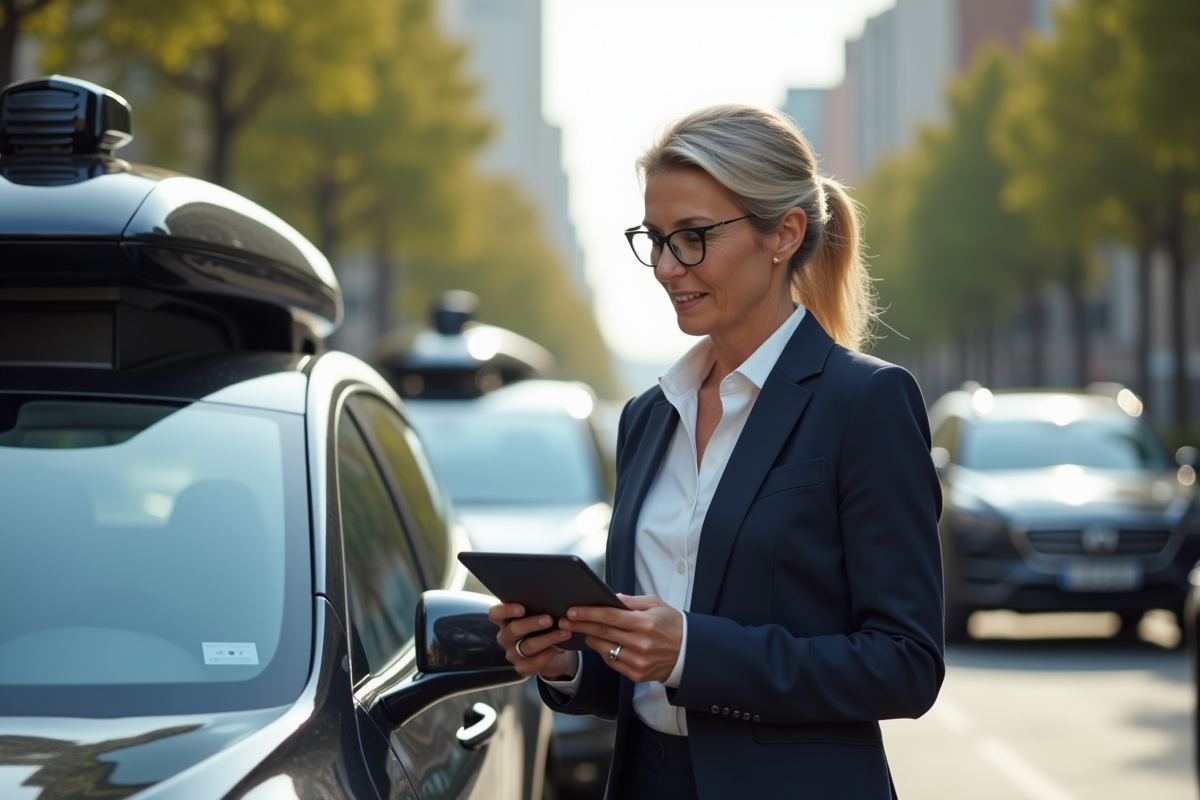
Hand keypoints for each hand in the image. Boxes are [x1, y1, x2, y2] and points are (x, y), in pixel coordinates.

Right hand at [488, 602, 578, 679]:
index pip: (496, 613)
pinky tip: (560, 648)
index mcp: (505, 619)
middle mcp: (505, 636)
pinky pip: (534, 663)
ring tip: (564, 632)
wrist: (551, 648)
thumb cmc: (543, 622)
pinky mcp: (521, 666)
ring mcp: (512, 653)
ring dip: (548, 638)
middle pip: (514, 629)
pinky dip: (549, 654)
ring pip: (528, 646)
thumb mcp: (538, 612)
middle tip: (550, 619)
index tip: (522, 608)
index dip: (506, 610)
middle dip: (533, 624)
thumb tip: (553, 596)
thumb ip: (538, 605)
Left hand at [559, 594, 682, 683]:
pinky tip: (598, 642)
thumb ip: (632, 601)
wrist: (689, 652)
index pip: (610, 617)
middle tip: (564, 620)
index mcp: (645, 623)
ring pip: (604, 648)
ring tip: (580, 630)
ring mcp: (638, 661)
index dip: (588, 613)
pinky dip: (603, 651)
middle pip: (602, 632)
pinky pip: (611, 661)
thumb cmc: (671, 624)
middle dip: (581, 625)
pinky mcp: (636, 674)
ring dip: (589, 638)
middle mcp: (641, 644)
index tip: (572, 610)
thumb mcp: (655, 605)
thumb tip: (610, 598)